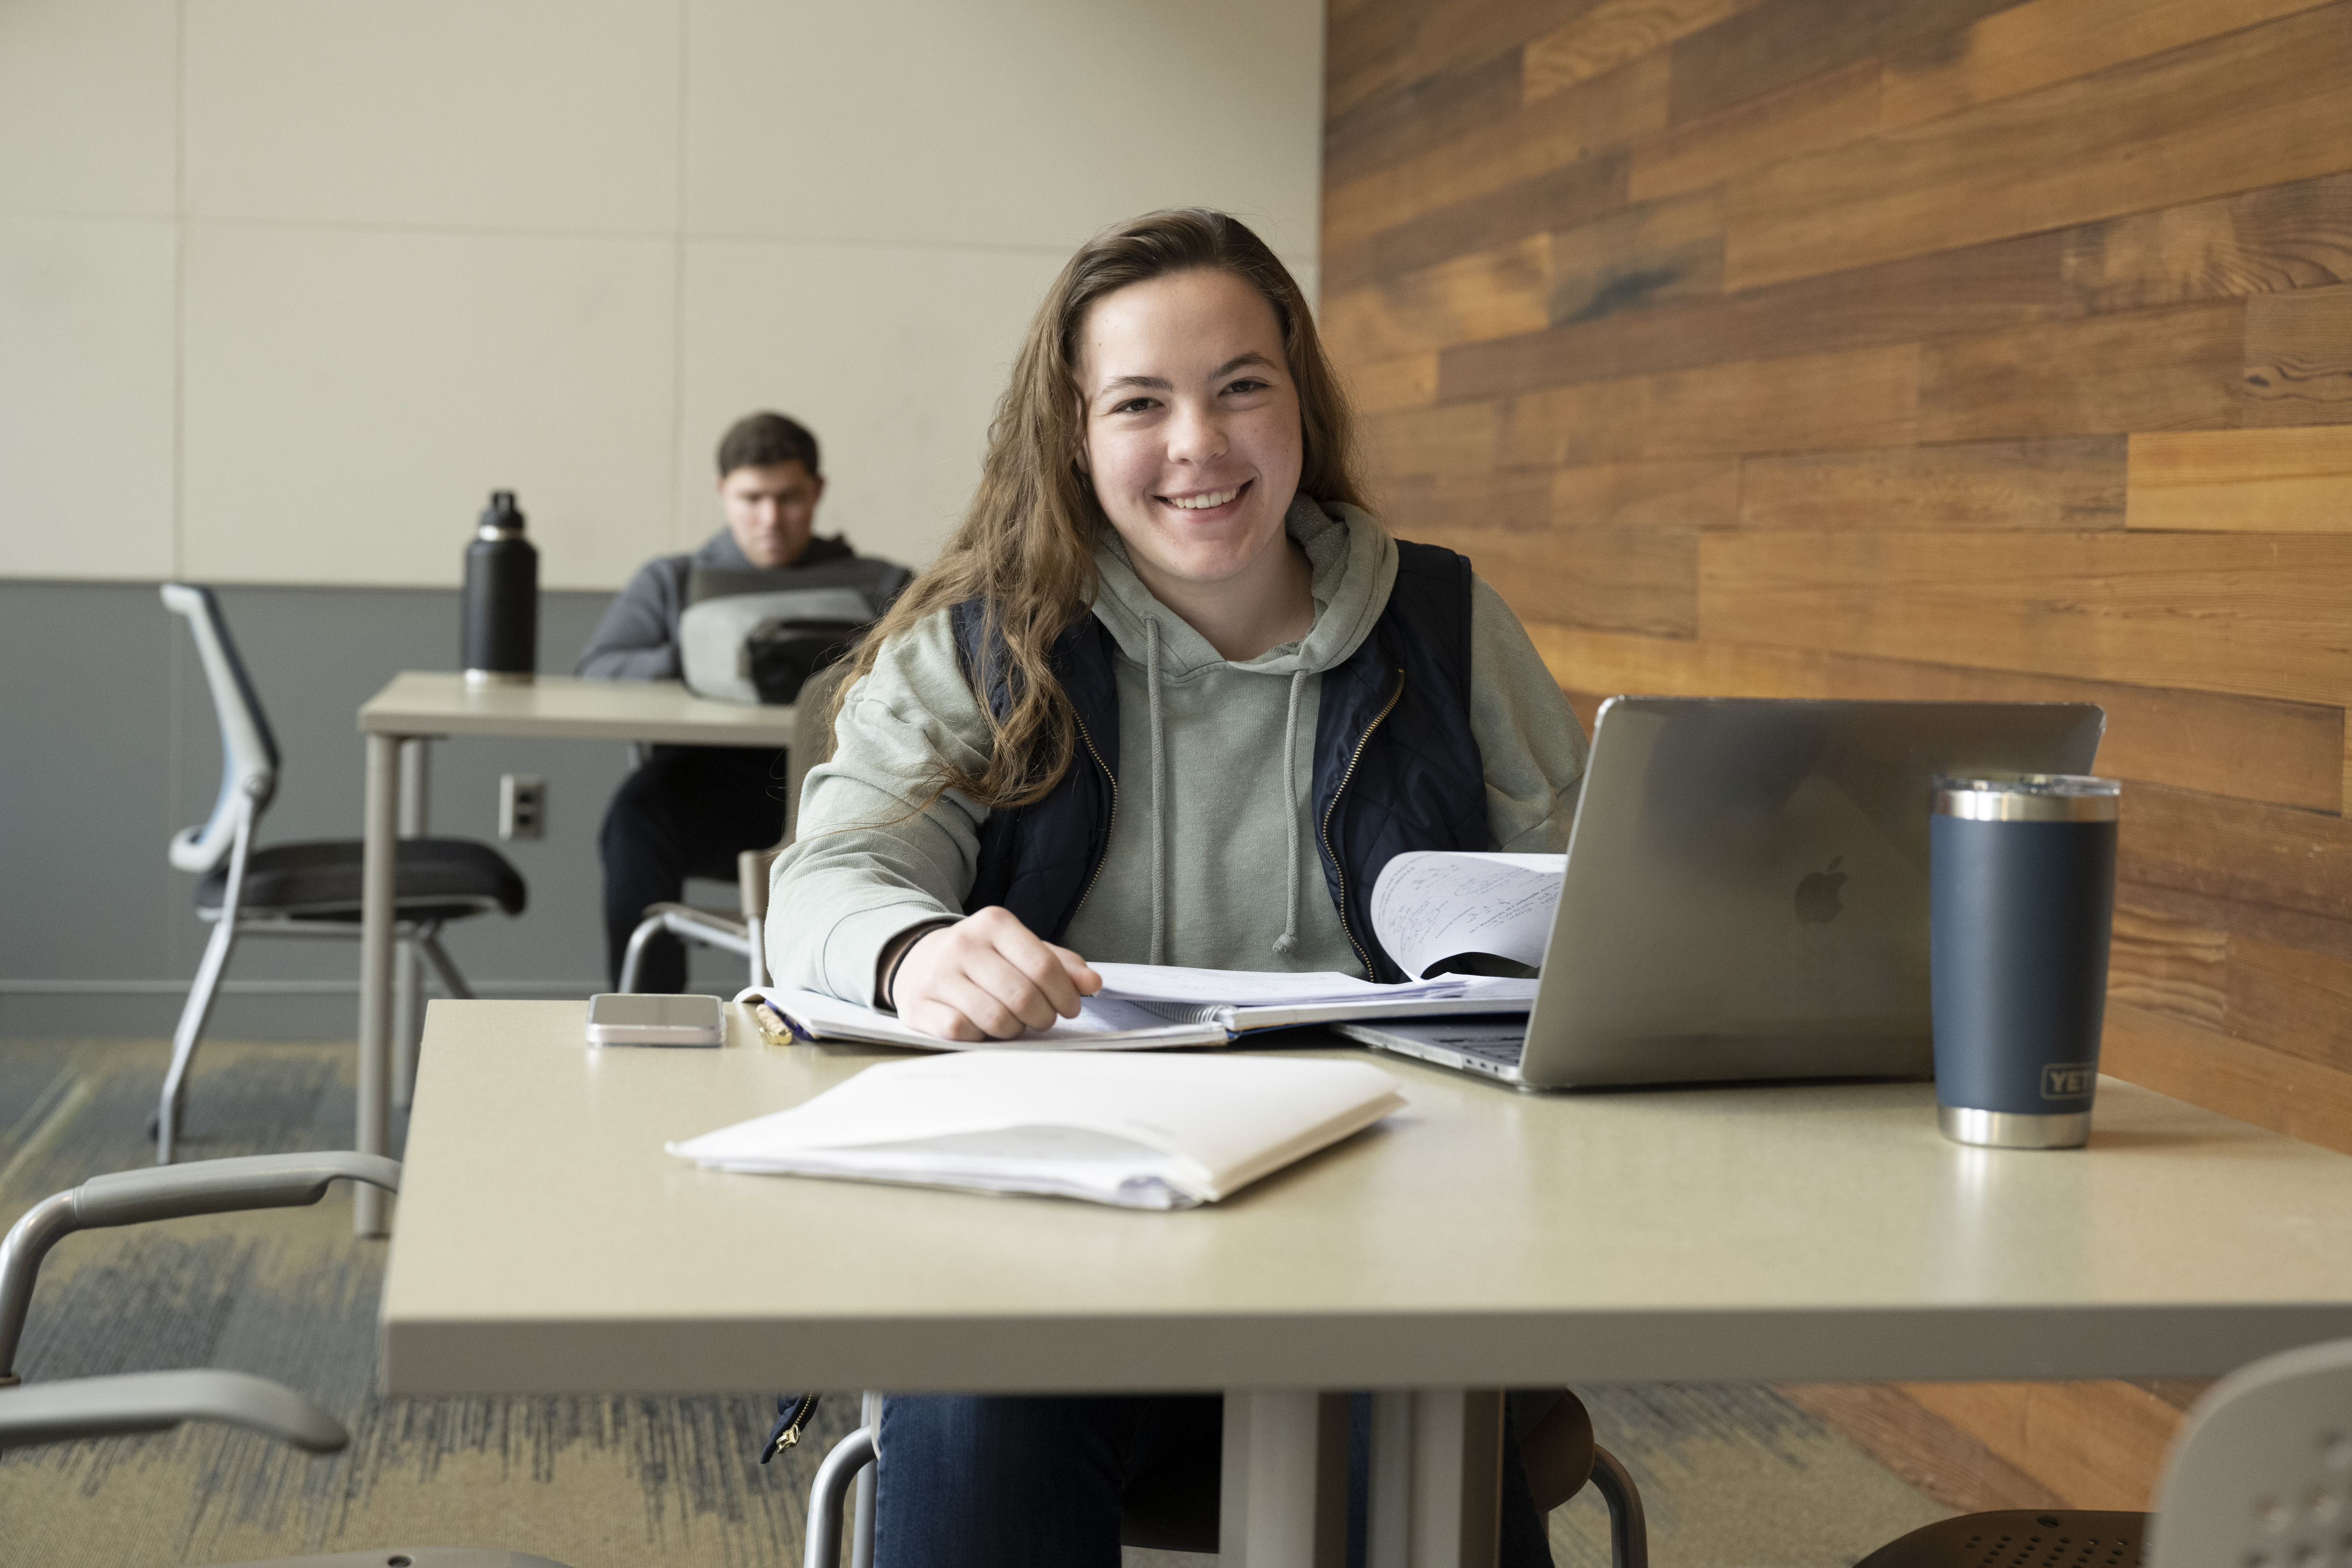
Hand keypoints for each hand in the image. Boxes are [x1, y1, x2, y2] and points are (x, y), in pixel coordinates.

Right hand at [890, 907, 1101, 1041]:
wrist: (918, 960)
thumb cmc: (982, 959)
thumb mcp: (1020, 949)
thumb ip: (1059, 964)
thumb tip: (1092, 983)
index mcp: (994, 923)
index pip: (1044, 967)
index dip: (1065, 995)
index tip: (1070, 1008)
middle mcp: (963, 944)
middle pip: (1023, 997)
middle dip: (1043, 1017)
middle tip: (1043, 1019)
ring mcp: (938, 974)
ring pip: (995, 1019)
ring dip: (1013, 1030)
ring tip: (1013, 1023)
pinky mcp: (919, 1005)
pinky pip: (963, 1032)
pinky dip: (980, 1036)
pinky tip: (981, 1027)